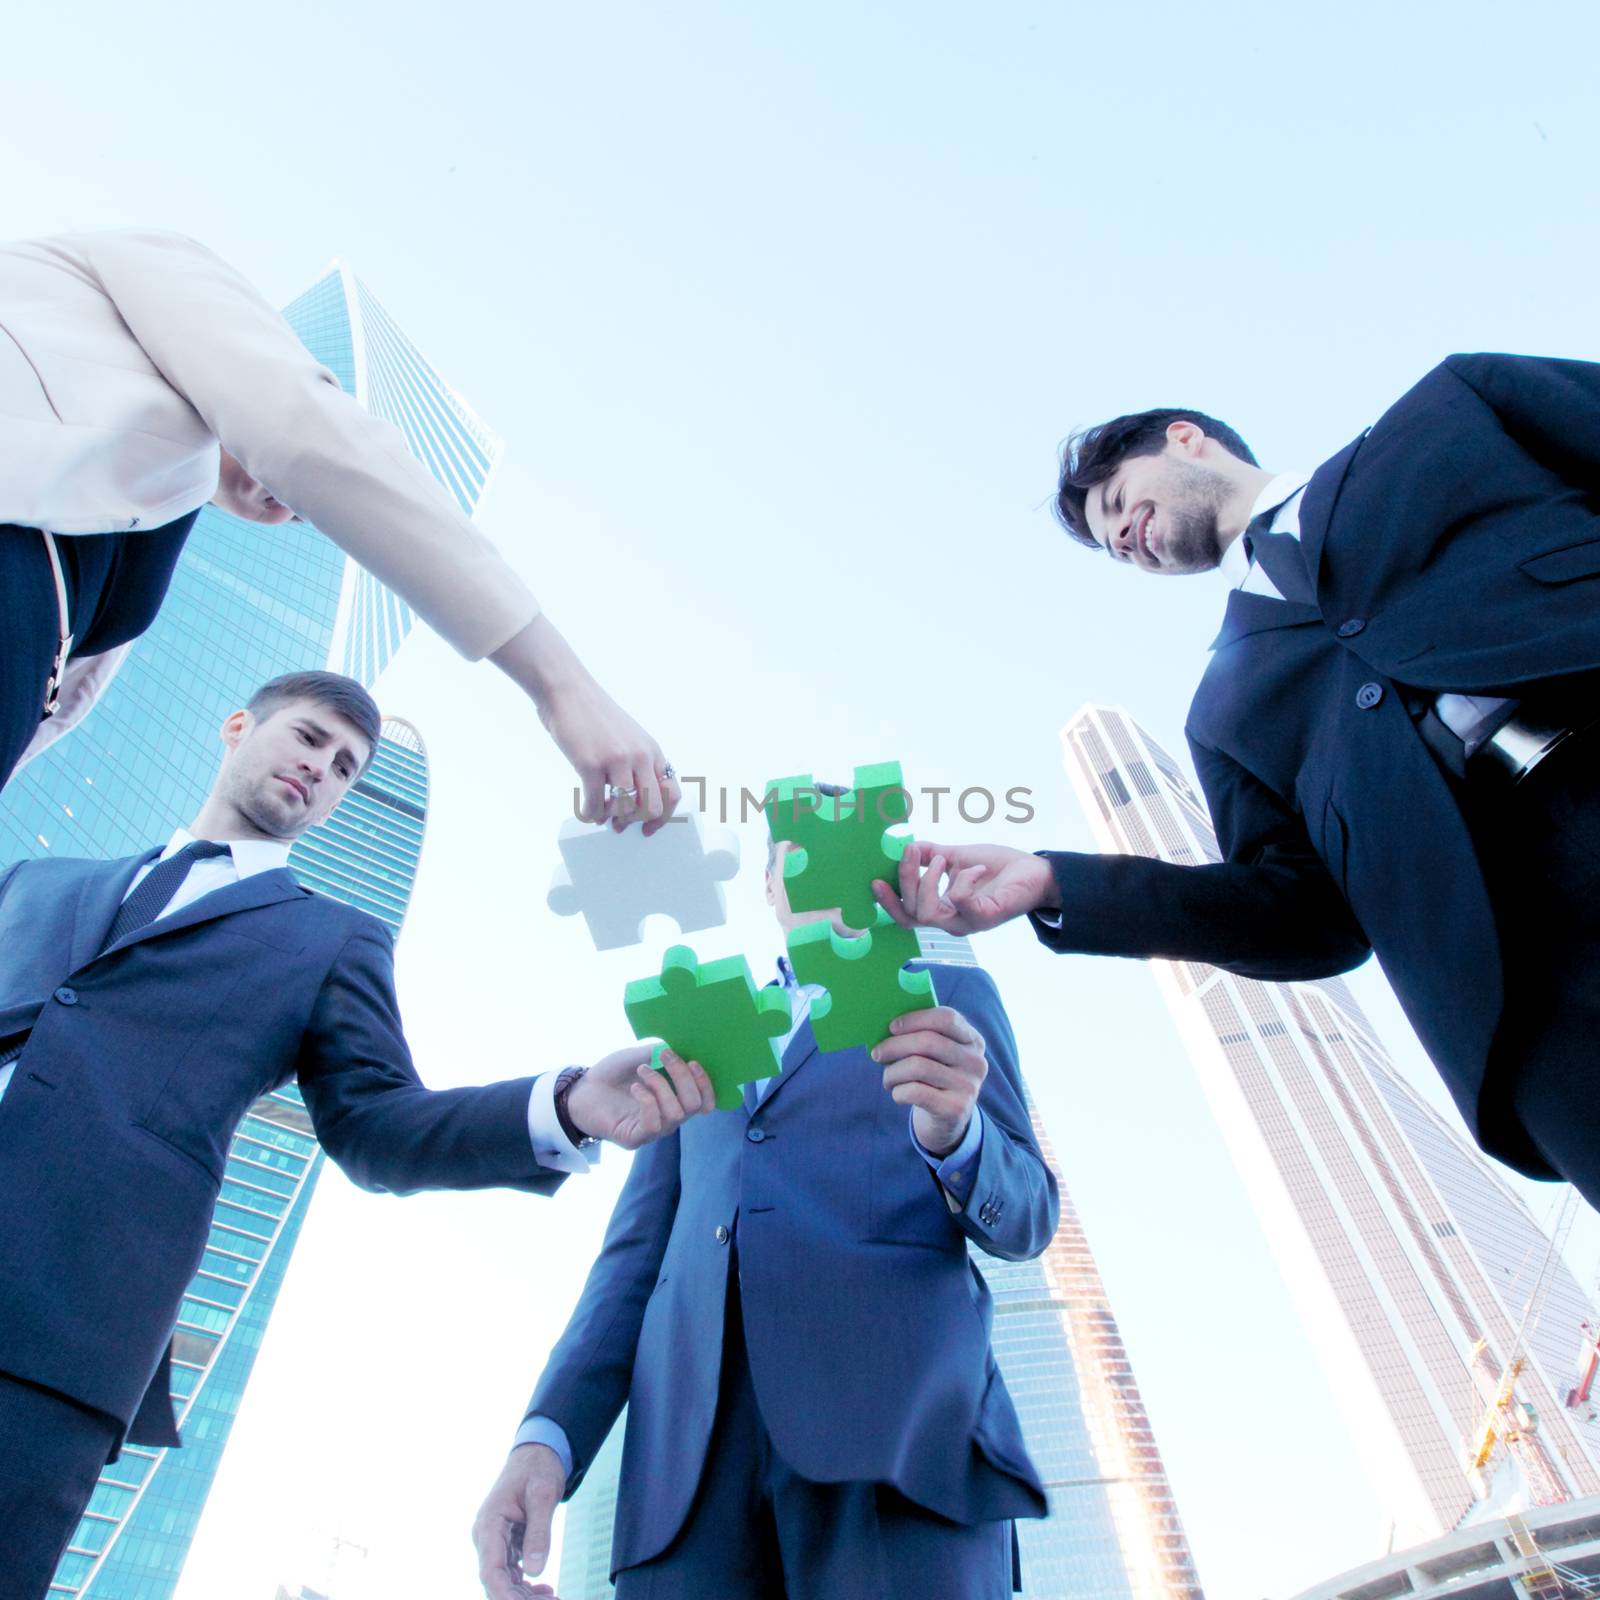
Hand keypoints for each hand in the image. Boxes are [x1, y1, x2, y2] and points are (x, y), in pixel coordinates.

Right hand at [472, 1442, 564, 1598]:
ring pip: (505, 1581)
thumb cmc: (537, 1468)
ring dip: (525, 1596)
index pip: (490, 1570)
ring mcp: (495, 1543)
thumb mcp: (543, 1493)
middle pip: (497, 1581)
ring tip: (553, 1599)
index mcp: (489, 1523)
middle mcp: (487, 1537)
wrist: (537, 1454)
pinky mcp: (506, 1545)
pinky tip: (546, 1592)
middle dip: (520, 1598)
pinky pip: (512, 1573)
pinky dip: (527, 1586)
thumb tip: (535, 1571)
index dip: (503, 1595)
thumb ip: (539, 1531)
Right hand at [490, 614, 680, 834]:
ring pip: (626, 809)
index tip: (646, 830)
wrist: (567, 691)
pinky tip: (586, 809)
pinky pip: (596, 804)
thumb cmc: (594, 717)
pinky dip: (591, 813)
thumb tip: (632, 804)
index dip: (663, 818)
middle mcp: (640, 756)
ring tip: (601, 813)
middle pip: (652, 808)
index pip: (672, 794)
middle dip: (636, 821)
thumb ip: (636, 764)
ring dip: (612, 818)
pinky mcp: (590, 763)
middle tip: (619, 823)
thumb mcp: (628, 737)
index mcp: (652, 751)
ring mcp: (616, 760)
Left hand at [567, 1047, 714, 1149]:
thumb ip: (663, 1054)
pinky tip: (635, 1088)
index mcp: (676, 1099)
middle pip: (695, 1105)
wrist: (582, 1089)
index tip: (692, 1060)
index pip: (706, 1102)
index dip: (706, 1083)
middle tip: (663, 1055)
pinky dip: (648, 1100)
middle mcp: (669, 1117)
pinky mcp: (635, 1138)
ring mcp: (653, 1130)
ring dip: (661, 1084)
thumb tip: (685, 1045)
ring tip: (642, 1069)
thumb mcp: (641, 1057)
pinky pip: (653, 1124)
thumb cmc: (613, 1074)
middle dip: (683, 1076)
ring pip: (676, 1113)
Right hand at [872, 841, 1057, 934]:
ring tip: (944, 859)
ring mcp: (967, 922)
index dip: (888, 901)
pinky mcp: (985, 918)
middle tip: (911, 851)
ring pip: (928, 913)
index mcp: (943, 909)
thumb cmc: (1000, 868)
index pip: (906, 914)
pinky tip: (977, 868)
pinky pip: (960, 902)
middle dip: (905, 881)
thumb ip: (932, 854)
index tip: (875, 879)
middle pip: (911, 913)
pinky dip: (963, 880)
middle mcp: (952, 921)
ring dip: (928, 881)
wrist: (1036, 872)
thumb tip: (906, 845)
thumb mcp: (959, 857)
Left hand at [872, 1005, 986, 1154]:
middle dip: (894, 1046)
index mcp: (973, 1040)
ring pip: (918, 1067)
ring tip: (887, 1078)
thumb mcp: (937, 1055)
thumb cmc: (934, 1078)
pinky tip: (898, 1094)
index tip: (891, 1027)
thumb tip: (884, 1025)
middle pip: (928, 1041)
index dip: (916, 1019)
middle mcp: (976, 1061)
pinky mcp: (956, 1108)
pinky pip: (916, 1092)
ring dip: (893, 1072)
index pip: (947, 1018)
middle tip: (877, 1053)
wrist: (948, 1120)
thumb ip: (921, 1036)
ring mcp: (968, 1085)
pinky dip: (898, 1092)